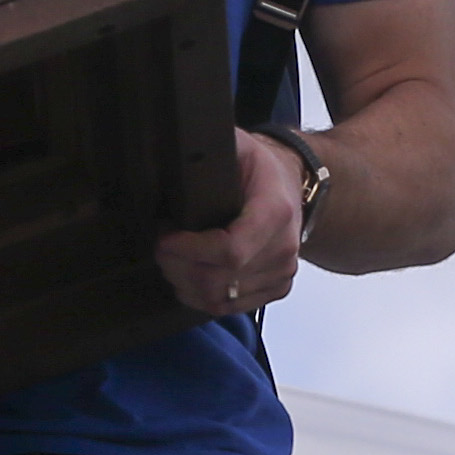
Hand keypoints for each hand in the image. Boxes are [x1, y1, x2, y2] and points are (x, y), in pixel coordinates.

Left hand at [155, 128, 306, 321]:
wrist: (293, 184)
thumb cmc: (260, 167)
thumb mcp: (236, 145)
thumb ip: (207, 151)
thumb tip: (167, 150)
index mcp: (274, 211)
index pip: (231, 251)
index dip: (190, 250)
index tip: (165, 238)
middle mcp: (284, 247)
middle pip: (219, 281)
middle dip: (177, 267)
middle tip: (161, 246)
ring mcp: (282, 272)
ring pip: (220, 300)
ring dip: (184, 282)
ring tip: (172, 258)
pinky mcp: (277, 287)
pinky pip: (230, 308)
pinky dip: (201, 296)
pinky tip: (189, 275)